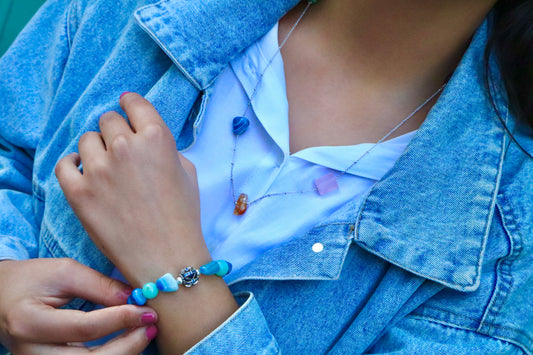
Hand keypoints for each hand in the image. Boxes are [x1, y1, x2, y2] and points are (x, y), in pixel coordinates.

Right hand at [0, 258, 157, 353]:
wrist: (1, 296)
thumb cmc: (31, 280)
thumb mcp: (64, 272)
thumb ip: (98, 285)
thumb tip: (134, 298)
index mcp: (30, 322)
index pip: (84, 327)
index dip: (120, 319)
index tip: (146, 310)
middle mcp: (30, 352)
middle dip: (127, 346)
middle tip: (151, 327)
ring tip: (144, 335)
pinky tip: (126, 344)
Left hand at [55, 92, 208, 284]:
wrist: (166, 257)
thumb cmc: (182, 216)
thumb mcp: (187, 173)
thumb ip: (165, 148)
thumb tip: (146, 141)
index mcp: (156, 138)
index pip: (134, 103)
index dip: (130, 104)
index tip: (127, 107)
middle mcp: (124, 147)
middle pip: (108, 120)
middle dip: (115, 131)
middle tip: (121, 149)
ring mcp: (98, 169)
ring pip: (86, 139)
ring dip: (96, 148)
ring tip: (105, 166)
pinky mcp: (78, 192)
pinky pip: (64, 164)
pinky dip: (73, 164)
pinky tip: (83, 171)